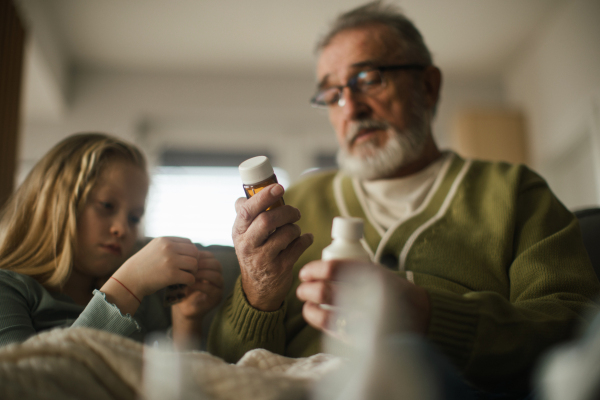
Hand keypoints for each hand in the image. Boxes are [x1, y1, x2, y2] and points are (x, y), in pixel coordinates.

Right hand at [113, 237, 199, 299]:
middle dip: (194, 262)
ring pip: (195, 264)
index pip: (189, 243)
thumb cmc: (144, 265)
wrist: (129, 279)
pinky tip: (185, 283)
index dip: (191, 253)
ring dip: (193, 272)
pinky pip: (190, 277)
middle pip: (194, 252)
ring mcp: (170, 261)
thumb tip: (190, 246)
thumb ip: (169, 245)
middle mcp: (168, 248)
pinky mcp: (171, 275)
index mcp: (165, 240)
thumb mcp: (154, 248)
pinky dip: (190, 281)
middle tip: (189, 270)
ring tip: (187, 276)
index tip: (186, 261)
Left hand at [172, 250, 223, 319]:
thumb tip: (181, 250)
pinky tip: (190, 284)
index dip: (200, 255)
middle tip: (189, 266)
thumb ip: (186, 263)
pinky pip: (212, 288)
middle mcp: (218, 276)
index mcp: (211, 268)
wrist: (182, 306)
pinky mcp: (216, 298)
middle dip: (202, 264)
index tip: (187, 257)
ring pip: (217, 275)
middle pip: (216, 264)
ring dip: (202, 274)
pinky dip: (200, 285)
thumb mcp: (183, 273)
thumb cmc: (181, 287)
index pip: (210, 256)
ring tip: (190, 275)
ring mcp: (219, 288)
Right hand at [233, 183, 312, 310]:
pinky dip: (306, 239)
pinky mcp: (280, 269)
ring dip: (295, 228)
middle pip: (267, 220)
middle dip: (286, 212)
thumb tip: (247, 193)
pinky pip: (298, 246)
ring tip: (295, 230)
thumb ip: (247, 214)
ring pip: (286, 233)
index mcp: (238, 232)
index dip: (263, 196)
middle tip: (295, 212)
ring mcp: (263, 259)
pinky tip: (305, 239)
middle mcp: (248, 246)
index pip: (246, 210)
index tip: (279, 188)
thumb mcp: (244, 235)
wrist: (259, 289)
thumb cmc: (254, 253)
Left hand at [296, 259, 430, 336]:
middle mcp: (368, 297)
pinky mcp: (361, 337)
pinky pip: (332, 330)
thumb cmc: (391, 291)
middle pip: (325, 292)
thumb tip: (315, 272)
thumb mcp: (376, 272)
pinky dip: (318, 320)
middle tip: (302, 288)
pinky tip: (313, 314)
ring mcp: (364, 320)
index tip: (304, 272)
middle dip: (308, 290)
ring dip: (309, 308)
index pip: (334, 269)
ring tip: (306, 303)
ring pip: (325, 315)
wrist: (420, 315)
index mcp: (372, 276)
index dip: (314, 270)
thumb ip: (351, 270)